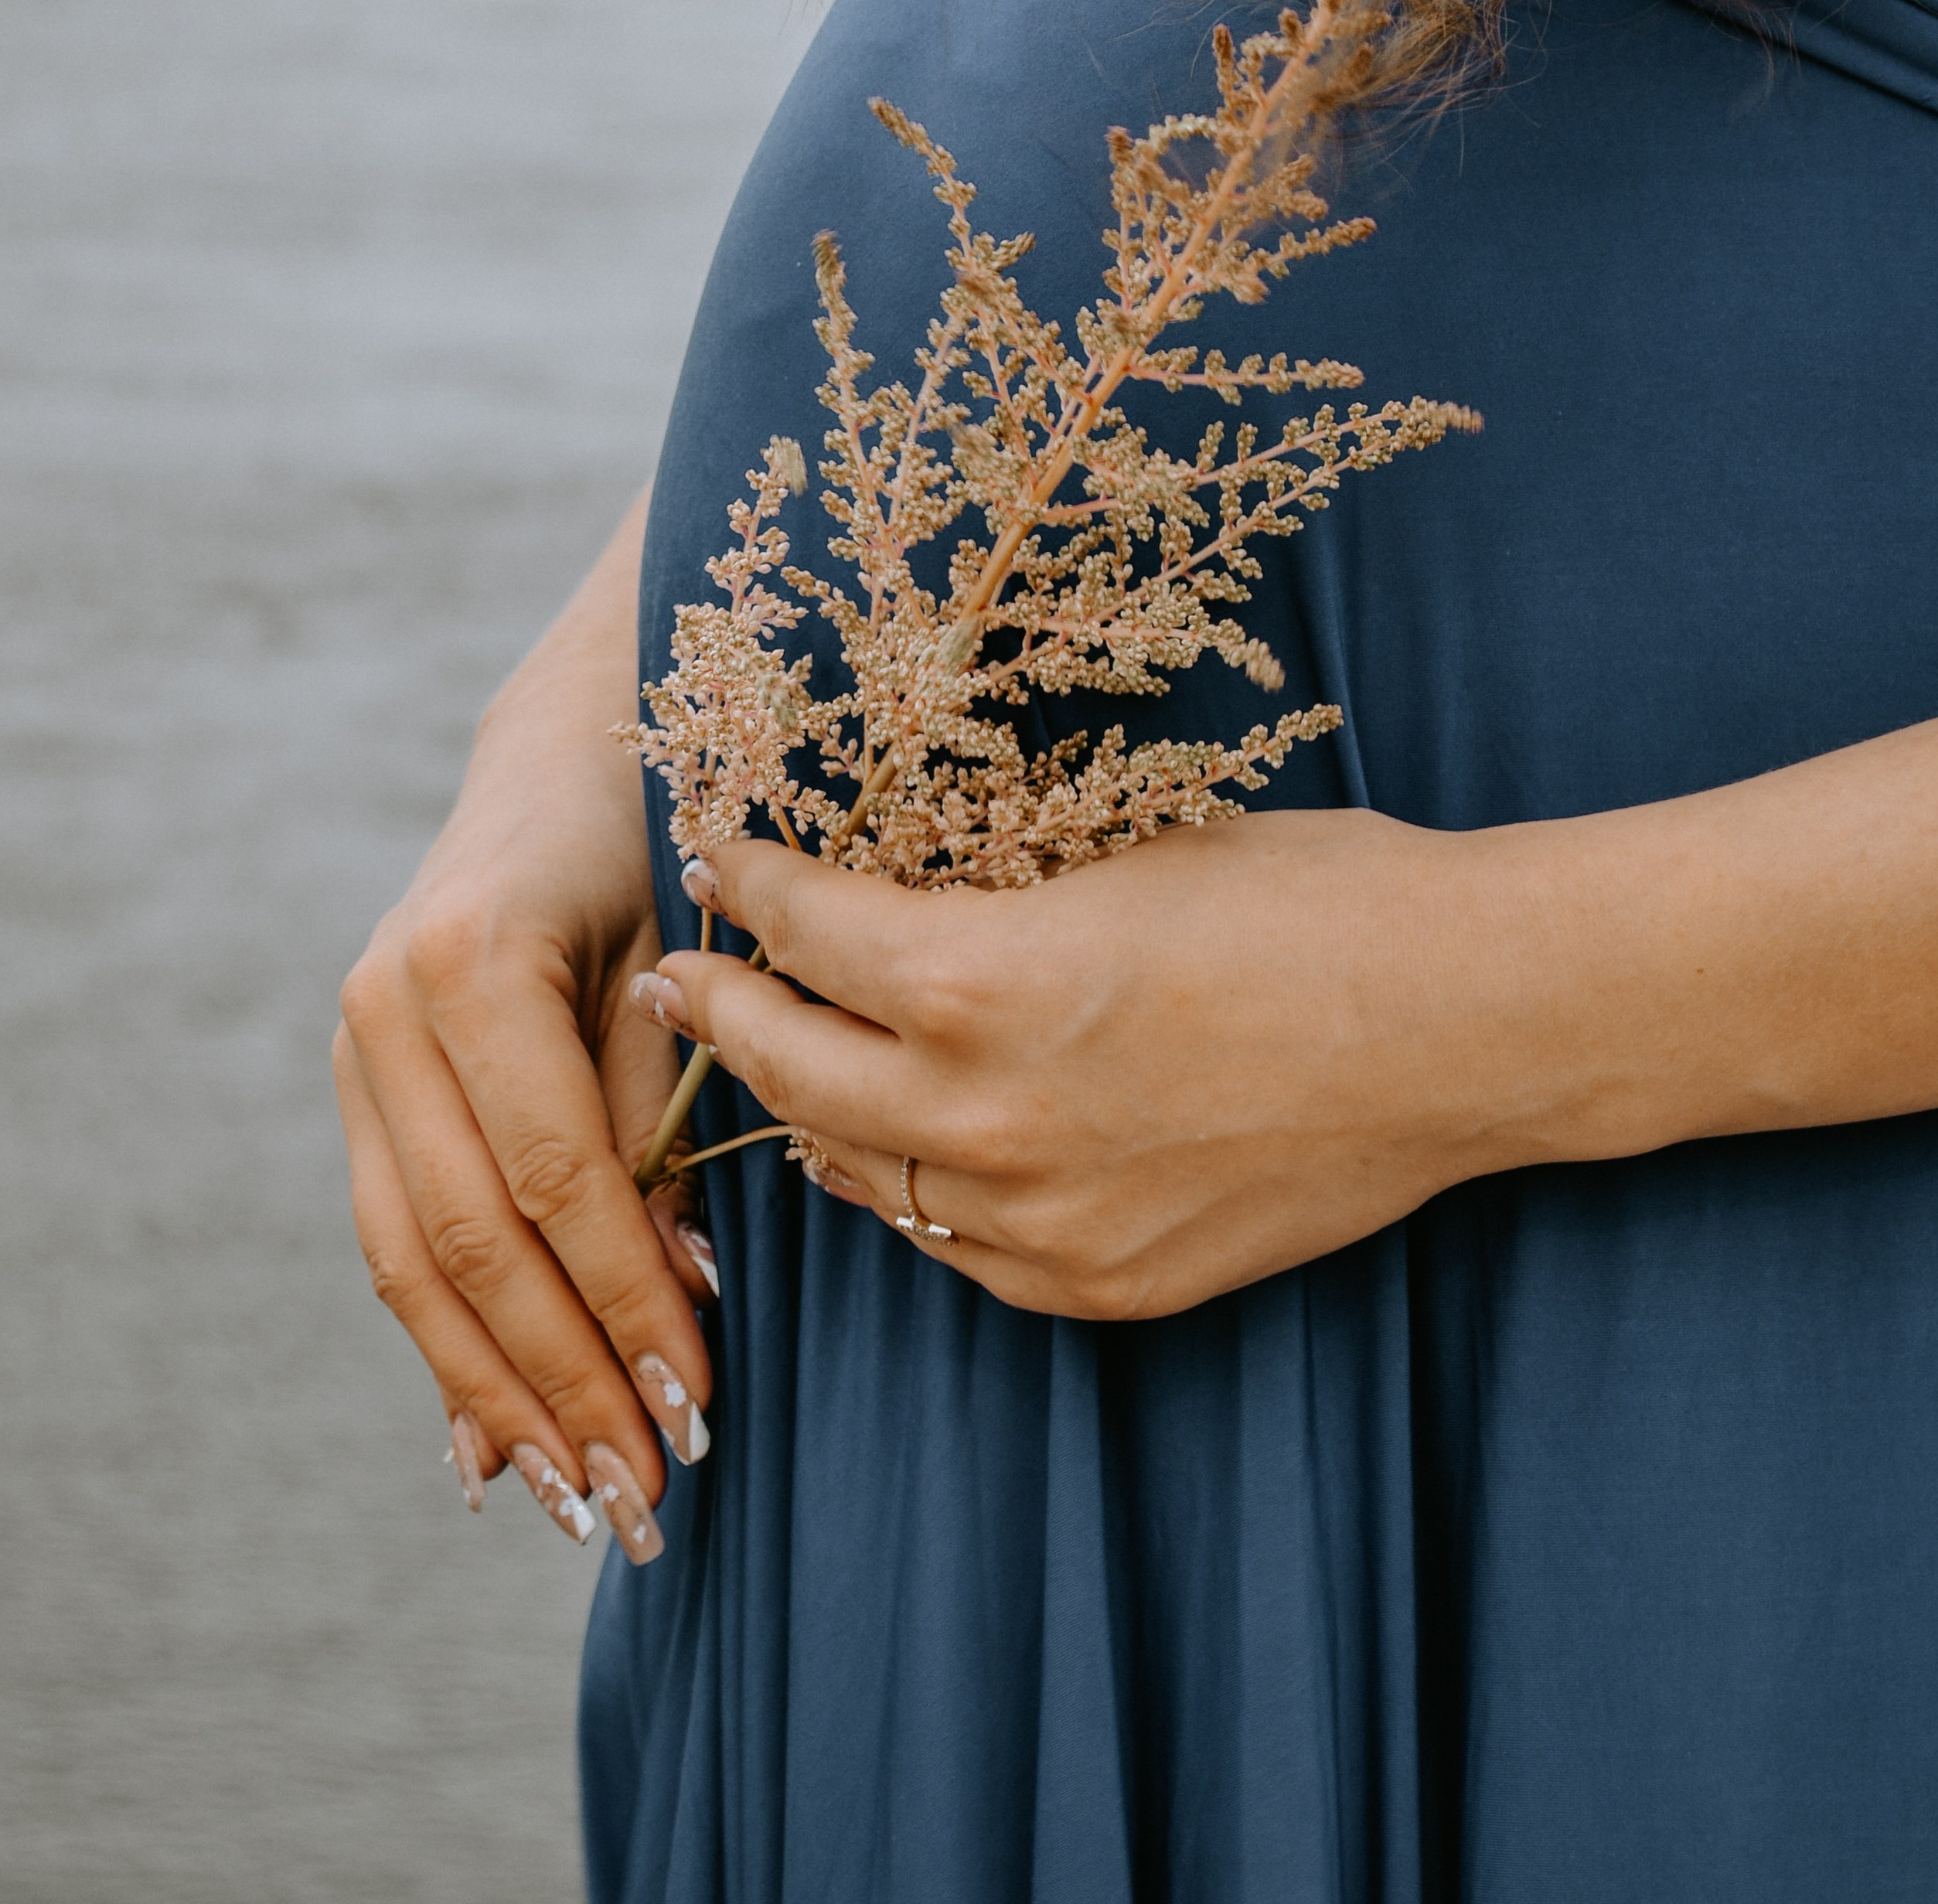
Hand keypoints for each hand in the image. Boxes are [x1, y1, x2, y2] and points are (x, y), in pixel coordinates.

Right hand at [335, 502, 712, 1558]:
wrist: (558, 761)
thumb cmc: (654, 850)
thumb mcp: (683, 955)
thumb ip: (661, 1110)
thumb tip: (673, 1288)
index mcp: (473, 959)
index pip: (551, 1169)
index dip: (620, 1291)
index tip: (696, 1391)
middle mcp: (387, 1008)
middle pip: (468, 1237)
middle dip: (560, 1375)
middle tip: (644, 1488)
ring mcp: (357, 1052)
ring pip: (411, 1263)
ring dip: (497, 1394)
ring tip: (580, 1496)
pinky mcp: (357, 1091)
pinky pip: (392, 1243)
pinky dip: (447, 1351)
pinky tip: (490, 1447)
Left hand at [630, 808, 1531, 1319]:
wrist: (1466, 1023)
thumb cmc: (1309, 900)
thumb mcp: (1118, 861)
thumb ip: (991, 903)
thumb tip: (899, 903)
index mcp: (976, 978)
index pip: (801, 932)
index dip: (745, 887)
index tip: (714, 863)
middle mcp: (982, 1115)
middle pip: (790, 1073)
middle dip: (722, 1016)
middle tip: (680, 982)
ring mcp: (1040, 1220)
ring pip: (862, 1178)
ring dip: (810, 1118)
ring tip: (781, 1074)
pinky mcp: (1104, 1285)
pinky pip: (961, 1248)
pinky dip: (918, 1193)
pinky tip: (905, 1158)